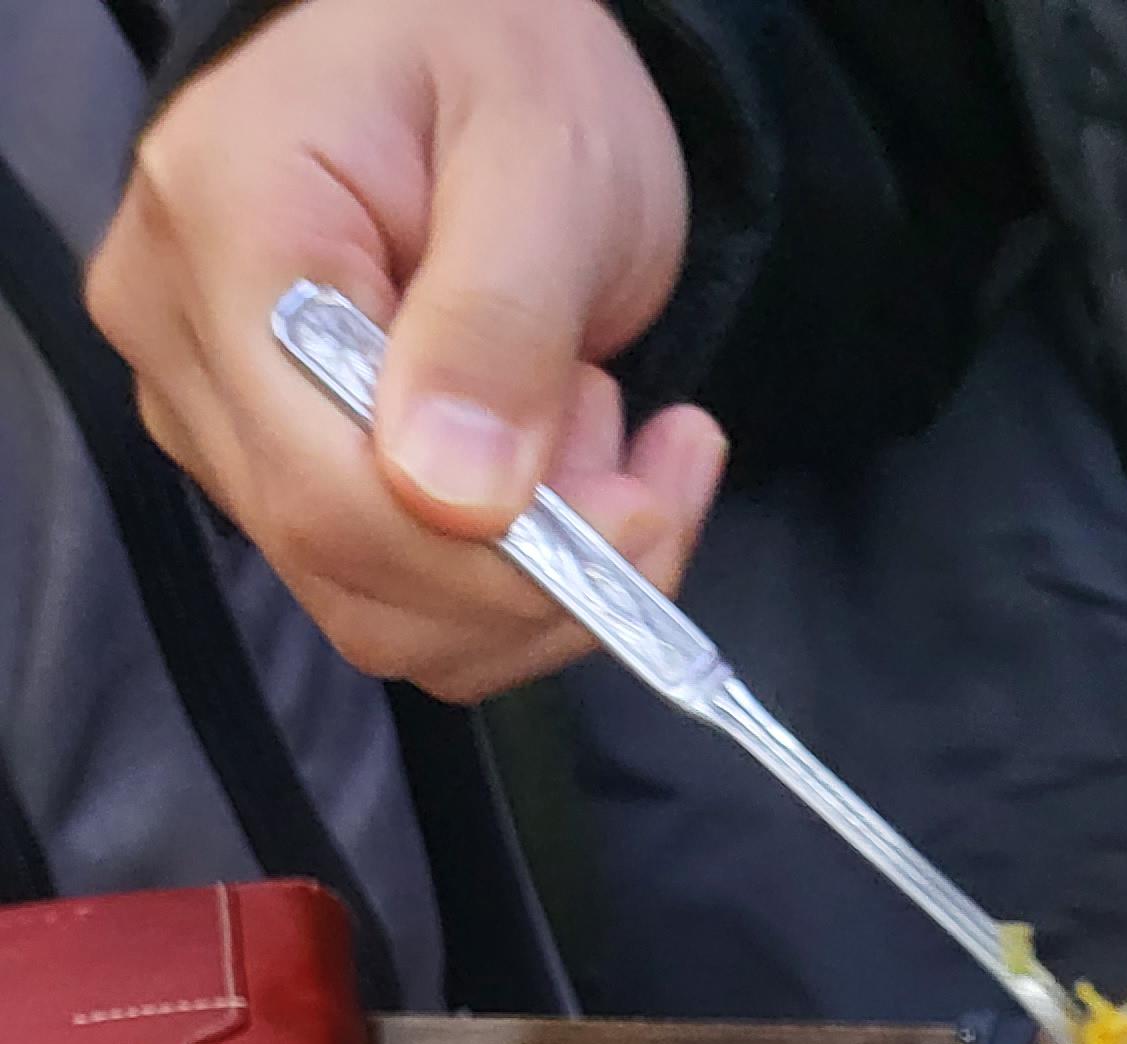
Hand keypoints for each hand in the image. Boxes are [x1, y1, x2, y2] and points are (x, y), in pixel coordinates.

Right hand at [86, 0, 726, 699]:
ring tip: (604, 427)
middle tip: (649, 464)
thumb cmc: (498, 54)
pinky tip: (573, 471)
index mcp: (228, 229)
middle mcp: (183, 334)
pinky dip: (516, 576)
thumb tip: (454, 499)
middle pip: (350, 565)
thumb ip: (500, 324)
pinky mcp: (270, 462)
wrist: (469, 38)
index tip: (641, 514)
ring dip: (537, 576)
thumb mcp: (544, 159)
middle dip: (537, 567)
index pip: (329, 489)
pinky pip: (399, 594)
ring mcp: (212, 409)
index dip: (495, 560)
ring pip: (381, 609)